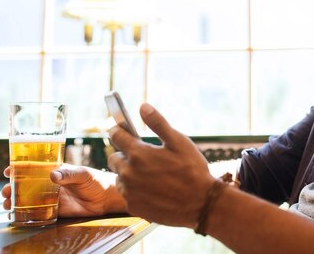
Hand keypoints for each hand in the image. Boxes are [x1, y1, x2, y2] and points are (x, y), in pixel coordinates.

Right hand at [1, 164, 126, 216]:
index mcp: (55, 170)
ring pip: (28, 198)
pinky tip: (16, 216)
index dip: (19, 168)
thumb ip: (69, 174)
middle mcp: (50, 183)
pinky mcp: (56, 210)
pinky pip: (38, 211)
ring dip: (15, 201)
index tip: (8, 171)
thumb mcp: (83, 174)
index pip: (34, 168)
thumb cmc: (96, 180)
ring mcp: (51, 197)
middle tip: (5, 192)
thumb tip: (52, 175)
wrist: (106, 198)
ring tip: (6, 204)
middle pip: (26, 184)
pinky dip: (26, 213)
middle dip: (12, 187)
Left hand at [108, 103, 214, 227]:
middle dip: (124, 154)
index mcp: (138, 154)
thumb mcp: (179, 141)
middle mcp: (128, 173)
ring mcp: (129, 192)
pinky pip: (127, 194)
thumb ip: (158, 123)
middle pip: (113, 158)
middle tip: (143, 155)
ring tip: (150, 174)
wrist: (200, 204)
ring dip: (129, 173)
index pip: (115, 135)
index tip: (123, 130)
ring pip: (119, 177)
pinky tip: (153, 189)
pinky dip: (135, 190)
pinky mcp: (133, 207)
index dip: (119, 130)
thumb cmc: (192, 170)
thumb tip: (142, 106)